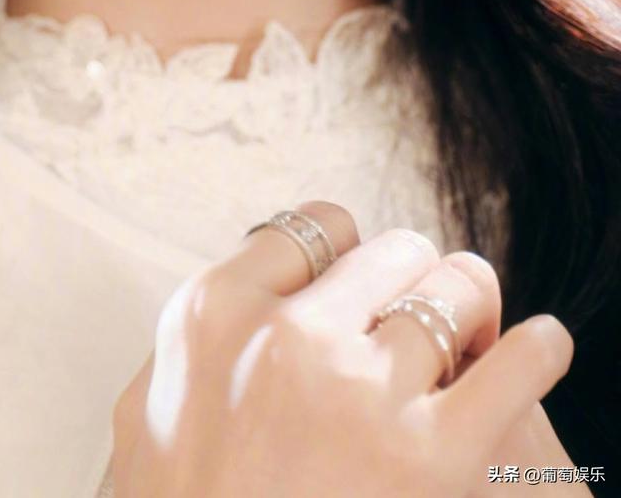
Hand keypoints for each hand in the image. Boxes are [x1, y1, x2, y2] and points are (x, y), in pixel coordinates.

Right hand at [111, 200, 573, 496]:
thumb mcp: (147, 422)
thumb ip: (192, 349)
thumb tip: (244, 297)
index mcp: (213, 317)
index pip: (315, 229)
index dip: (346, 259)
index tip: (361, 288)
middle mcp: (285, 338)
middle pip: (393, 251)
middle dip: (411, 282)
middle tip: (416, 325)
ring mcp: (360, 393)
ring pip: (454, 289)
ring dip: (469, 311)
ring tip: (472, 341)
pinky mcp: (430, 458)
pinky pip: (519, 363)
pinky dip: (538, 350)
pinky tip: (540, 350)